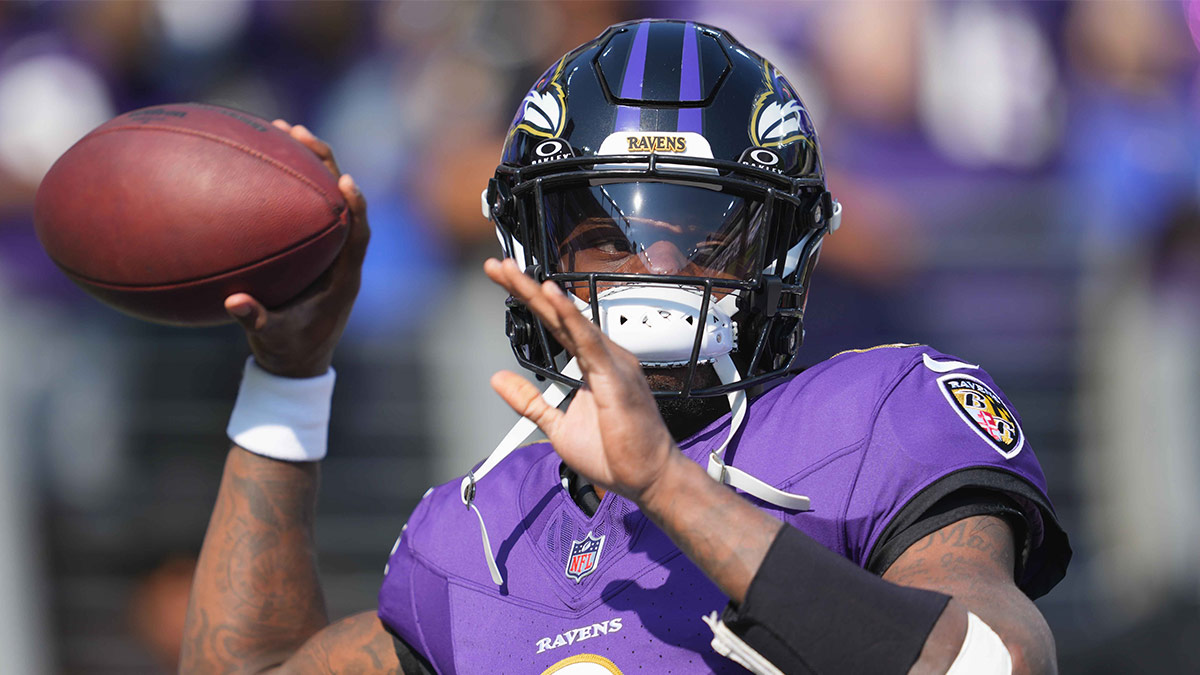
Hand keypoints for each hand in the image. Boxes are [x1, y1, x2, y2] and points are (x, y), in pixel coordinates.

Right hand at [224, 121, 369, 377]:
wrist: (297, 362)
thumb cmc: (289, 350)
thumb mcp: (271, 338)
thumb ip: (256, 320)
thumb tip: (235, 301)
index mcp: (344, 278)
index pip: (358, 235)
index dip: (356, 207)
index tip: (347, 181)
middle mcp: (341, 257)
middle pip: (342, 201)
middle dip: (325, 164)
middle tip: (298, 132)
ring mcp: (327, 250)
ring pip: (324, 197)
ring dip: (308, 164)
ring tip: (281, 129)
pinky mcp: (312, 247)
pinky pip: (304, 208)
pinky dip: (288, 185)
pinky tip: (261, 161)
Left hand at [484, 258, 680, 502]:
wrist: (646, 479)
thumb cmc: (615, 454)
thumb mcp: (558, 427)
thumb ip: (529, 401)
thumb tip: (498, 379)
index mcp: (591, 366)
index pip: (555, 325)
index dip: (529, 301)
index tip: (503, 280)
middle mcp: (602, 357)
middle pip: (558, 315)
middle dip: (525, 288)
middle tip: (497, 266)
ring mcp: (611, 364)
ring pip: (570, 320)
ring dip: (539, 295)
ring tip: (511, 273)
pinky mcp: (616, 377)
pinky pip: (589, 342)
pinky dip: (570, 317)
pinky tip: (551, 297)